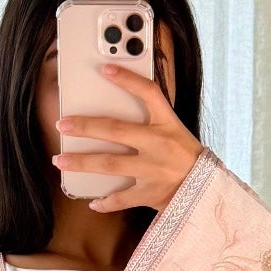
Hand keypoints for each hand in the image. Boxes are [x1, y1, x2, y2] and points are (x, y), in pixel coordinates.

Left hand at [56, 64, 202, 212]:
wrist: (210, 191)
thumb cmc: (188, 158)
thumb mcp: (176, 131)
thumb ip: (152, 121)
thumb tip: (114, 116)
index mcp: (167, 124)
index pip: (149, 93)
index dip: (128, 79)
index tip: (106, 69)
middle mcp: (159, 145)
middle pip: (116, 131)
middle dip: (86, 127)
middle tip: (63, 124)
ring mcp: (153, 170)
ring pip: (111, 165)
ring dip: (82, 163)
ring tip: (60, 160)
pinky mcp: (151, 194)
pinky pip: (122, 198)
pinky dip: (106, 202)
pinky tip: (92, 202)